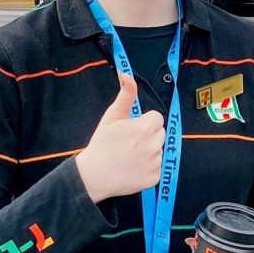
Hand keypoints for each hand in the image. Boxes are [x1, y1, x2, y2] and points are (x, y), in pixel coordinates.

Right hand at [74, 72, 165, 203]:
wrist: (94, 175)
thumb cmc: (102, 144)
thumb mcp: (111, 117)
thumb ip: (125, 95)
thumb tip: (127, 74)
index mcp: (146, 127)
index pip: (157, 118)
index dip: (144, 122)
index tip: (132, 129)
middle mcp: (154, 145)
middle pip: (160, 134)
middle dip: (148, 135)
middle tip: (130, 143)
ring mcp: (156, 162)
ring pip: (158, 150)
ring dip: (149, 152)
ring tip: (130, 156)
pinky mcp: (155, 177)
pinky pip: (157, 168)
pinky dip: (148, 168)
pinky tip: (133, 168)